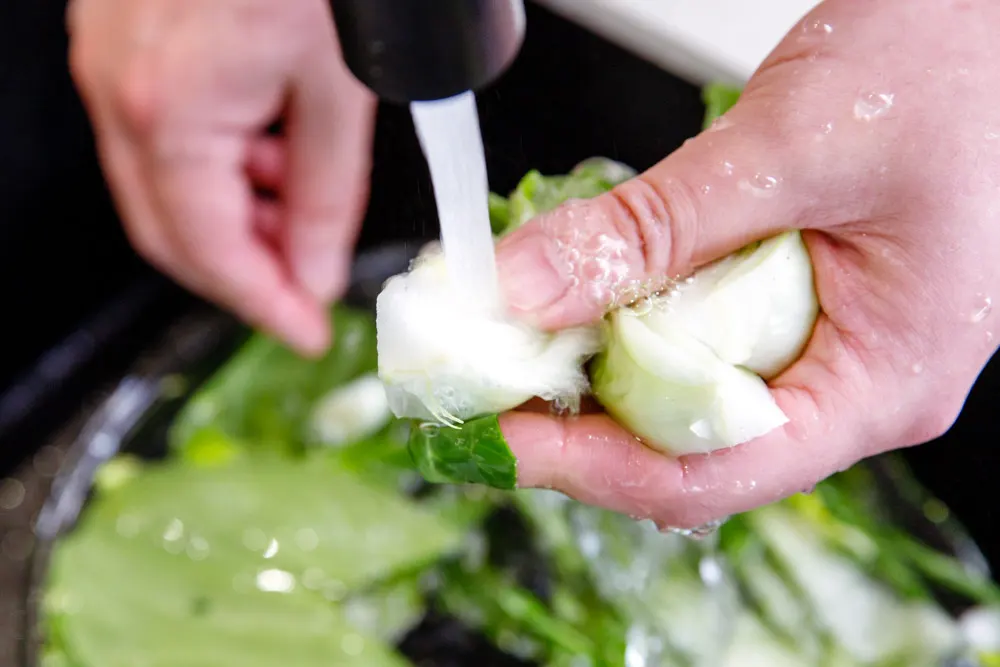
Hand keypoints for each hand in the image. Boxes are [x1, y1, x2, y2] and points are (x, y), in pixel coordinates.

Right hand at [67, 0, 375, 354]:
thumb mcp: (340, 86)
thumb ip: (326, 193)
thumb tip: (313, 269)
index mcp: (172, 110)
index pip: (210, 253)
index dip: (263, 305)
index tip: (304, 331)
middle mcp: (121, 90)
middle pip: (173, 230)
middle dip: (245, 269)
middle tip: (305, 283)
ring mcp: (113, 63)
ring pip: (166, 186)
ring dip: (237, 213)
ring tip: (303, 204)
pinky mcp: (126, 41)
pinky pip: (165, 134)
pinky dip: (221, 161)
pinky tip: (273, 149)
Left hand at [494, 0, 999, 527]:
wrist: (992, 15)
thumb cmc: (951, 70)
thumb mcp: (786, 148)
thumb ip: (651, 228)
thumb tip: (527, 289)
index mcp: (883, 379)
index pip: (719, 472)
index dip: (595, 468)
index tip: (504, 437)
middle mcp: (855, 382)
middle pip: (693, 445)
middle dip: (584, 420)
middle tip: (492, 378)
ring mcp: (826, 346)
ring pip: (688, 395)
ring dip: (599, 368)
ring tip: (522, 335)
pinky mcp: (796, 305)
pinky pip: (699, 341)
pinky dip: (629, 321)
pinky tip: (581, 295)